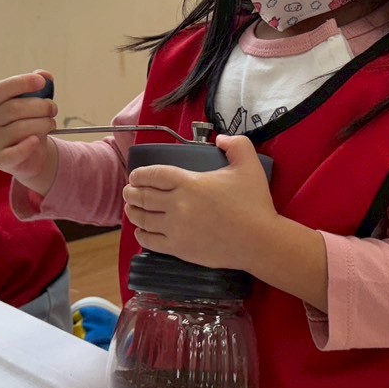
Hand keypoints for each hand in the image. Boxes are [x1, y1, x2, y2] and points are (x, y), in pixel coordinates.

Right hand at [0, 71, 59, 194]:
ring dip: (43, 124)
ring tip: (51, 124)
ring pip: (19, 128)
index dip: (23, 82)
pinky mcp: (2, 158)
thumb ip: (38, 88)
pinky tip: (37, 141)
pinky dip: (28, 146)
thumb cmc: (29, 124)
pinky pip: (15, 152)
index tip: (42, 82)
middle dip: (40, 106)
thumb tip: (45, 75)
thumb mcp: (34, 104)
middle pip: (14, 108)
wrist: (30, 155)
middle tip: (53, 109)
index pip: (3, 88)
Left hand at [124, 135, 277, 270]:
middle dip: (132, 193)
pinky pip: (150, 241)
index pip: (154, 175)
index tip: (135, 176)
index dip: (140, 175)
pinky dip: (141, 235)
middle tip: (128, 191)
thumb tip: (220, 138)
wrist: (259, 241)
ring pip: (143, 219)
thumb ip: (236, 144)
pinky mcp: (179, 249)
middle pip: (144, 196)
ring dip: (133, 212)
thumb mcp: (249, 165)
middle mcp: (177, 205)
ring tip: (130, 209)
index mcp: (189, 183)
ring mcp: (176, 228)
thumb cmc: (254, 204)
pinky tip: (140, 231)